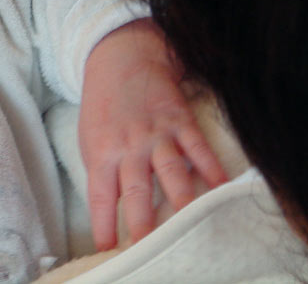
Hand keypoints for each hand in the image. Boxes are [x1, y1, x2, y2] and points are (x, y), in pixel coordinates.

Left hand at [79, 19, 227, 250]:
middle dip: (142, 221)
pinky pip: (197, 148)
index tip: (108, 248)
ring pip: (170, 171)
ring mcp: (155, 133)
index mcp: (101, 152)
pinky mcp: (179, 120)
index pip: (100, 195)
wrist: (119, 61)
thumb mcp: (90, 139)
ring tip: (188, 225)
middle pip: (135, 189)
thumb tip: (111, 211)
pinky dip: (210, 168)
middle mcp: (128, 146)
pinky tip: (219, 187)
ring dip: (180, 199)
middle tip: (149, 247)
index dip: (103, 223)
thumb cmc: (102, 107)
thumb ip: (102, 172)